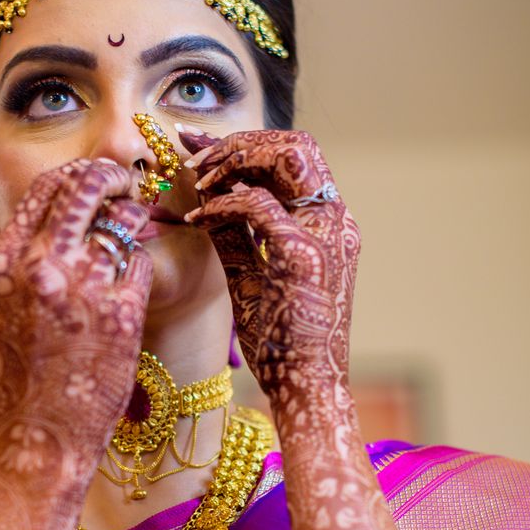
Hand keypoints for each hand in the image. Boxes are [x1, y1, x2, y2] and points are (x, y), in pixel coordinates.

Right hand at [0, 159, 151, 487]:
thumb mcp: (1, 304)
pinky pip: (140, 262)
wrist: (40, 436)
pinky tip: (130, 284)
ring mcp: (84, 286)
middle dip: (111, 177)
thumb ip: (19, 256)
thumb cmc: (21, 372)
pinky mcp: (123, 312)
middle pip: (85, 186)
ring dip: (133, 216)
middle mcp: (41, 265)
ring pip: (122, 218)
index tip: (93, 180)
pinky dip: (138, 266)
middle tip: (125, 185)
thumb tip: (51, 207)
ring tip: (136, 225)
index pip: (45, 187)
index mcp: (3, 261)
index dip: (75, 175)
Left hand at [179, 128, 360, 408]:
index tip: (199, 144)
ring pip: (288, 156)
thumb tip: (203, 194)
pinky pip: (257, 204)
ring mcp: (324, 235)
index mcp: (328, 224)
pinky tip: (196, 218)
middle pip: (297, 143)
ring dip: (235, 158)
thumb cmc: (280, 342)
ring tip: (197, 178)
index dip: (247, 142)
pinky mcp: (303, 256)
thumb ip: (235, 233)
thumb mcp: (252, 275)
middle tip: (195, 156)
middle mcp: (334, 221)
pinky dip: (222, 202)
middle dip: (241, 141)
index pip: (295, 157)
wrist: (306, 388)